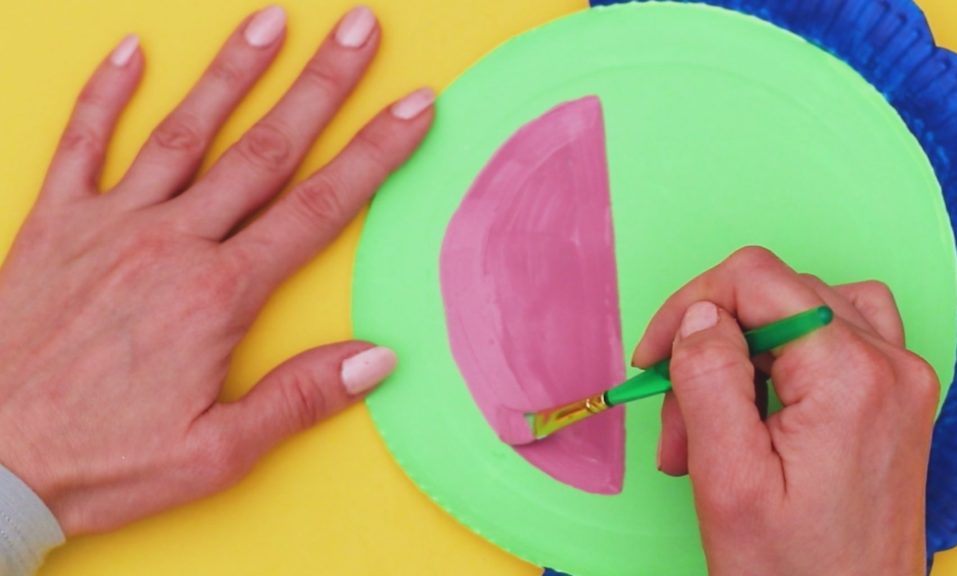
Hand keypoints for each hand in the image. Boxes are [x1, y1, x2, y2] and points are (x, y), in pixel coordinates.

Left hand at [0, 5, 432, 535]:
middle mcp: (169, 243)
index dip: (374, 152)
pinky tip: (132, 49)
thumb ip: (299, 399)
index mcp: (217, 295)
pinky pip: (81, 144)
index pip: (318, 208)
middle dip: (319, 84)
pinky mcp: (51, 226)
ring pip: (185, 132)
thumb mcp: (215, 454)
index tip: (412, 106)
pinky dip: (106, 93)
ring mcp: (107, 226)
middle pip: (263, 150)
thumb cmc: (100, 463)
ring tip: (272, 21)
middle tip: (357, 29)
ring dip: (233, 71)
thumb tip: (376, 357)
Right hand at [634, 247, 938, 574]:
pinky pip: (835, 337)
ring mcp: (899, 382)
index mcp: (850, 377)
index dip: (689, 305)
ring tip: (715, 422)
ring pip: (801, 310)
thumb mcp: (728, 481)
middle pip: (775, 294)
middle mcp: (889, 365)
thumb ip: (709, 379)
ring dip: (743, 352)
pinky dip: (784, 357)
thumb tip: (698, 313)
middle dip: (710, 347)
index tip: (653, 359)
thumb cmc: (794, 575)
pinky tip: (760, 407)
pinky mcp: (893, 400)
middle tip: (679, 423)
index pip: (756, 278)